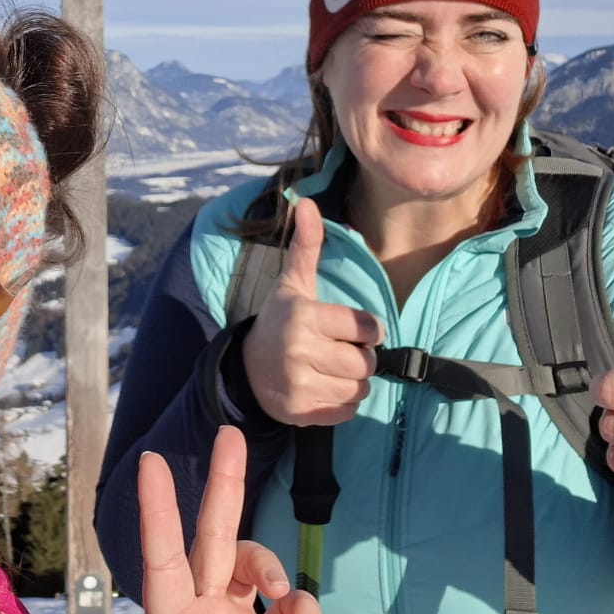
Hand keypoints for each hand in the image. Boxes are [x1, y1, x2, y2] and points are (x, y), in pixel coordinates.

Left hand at [138, 427, 320, 613]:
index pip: (160, 562)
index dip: (157, 512)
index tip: (150, 462)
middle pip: (210, 539)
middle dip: (222, 487)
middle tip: (232, 434)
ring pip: (252, 565)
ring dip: (275, 569)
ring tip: (294, 612)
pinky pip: (289, 606)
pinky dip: (302, 610)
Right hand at [241, 197, 382, 425]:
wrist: (247, 367)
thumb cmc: (280, 320)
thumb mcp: (293, 283)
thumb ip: (306, 245)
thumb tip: (305, 201)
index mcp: (303, 316)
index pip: (367, 327)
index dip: (366, 329)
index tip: (351, 328)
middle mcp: (300, 351)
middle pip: (366, 362)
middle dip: (361, 357)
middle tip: (340, 350)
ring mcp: (299, 385)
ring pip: (360, 388)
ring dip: (354, 381)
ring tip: (332, 369)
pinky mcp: (301, 412)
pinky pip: (347, 411)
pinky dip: (343, 403)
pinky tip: (324, 388)